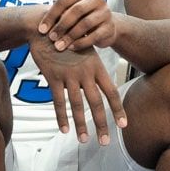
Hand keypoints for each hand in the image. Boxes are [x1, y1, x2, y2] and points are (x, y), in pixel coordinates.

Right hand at [28, 31, 123, 145]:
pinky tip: (64, 130)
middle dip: (102, 124)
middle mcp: (85, 72)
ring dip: (81, 125)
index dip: (118, 109)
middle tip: (105, 142)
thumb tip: (101, 88)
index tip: (123, 125)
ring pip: (78, 105)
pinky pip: (59, 101)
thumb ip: (93, 70)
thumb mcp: (85, 51)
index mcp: (96, 67)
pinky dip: (62, 117)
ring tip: (84, 140)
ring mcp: (69, 75)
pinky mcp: (53, 77)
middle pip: (97, 103)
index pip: (111, 91)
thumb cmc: (67, 40)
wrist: (45, 28)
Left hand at [38, 0, 116, 51]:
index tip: (41, 30)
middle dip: (61, 26)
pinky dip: (80, 43)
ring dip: (69, 36)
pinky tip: (71, 48)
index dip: (51, 16)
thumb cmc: (83, 16)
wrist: (107, 26)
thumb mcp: (72, 9)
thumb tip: (39, 24)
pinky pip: (94, 36)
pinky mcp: (110, 27)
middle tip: (51, 38)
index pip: (64, 0)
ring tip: (59, 46)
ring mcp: (105, 12)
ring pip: (85, 24)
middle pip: (75, 11)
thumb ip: (60, 12)